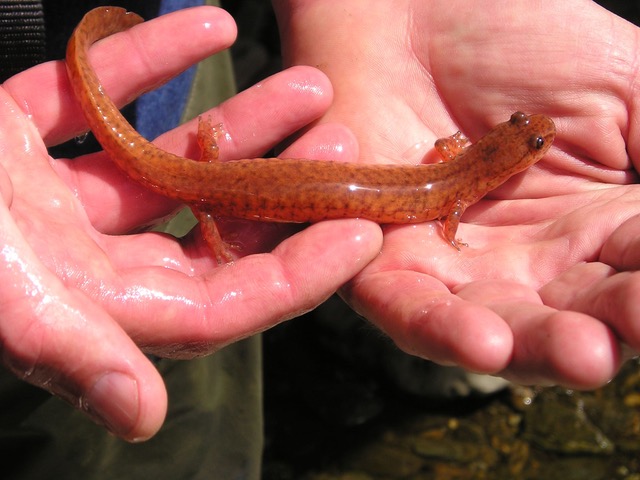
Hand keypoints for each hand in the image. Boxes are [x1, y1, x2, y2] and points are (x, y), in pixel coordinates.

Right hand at [0, 6, 380, 440]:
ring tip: (304, 84)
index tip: (366, 232)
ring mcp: (52, 199)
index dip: (300, 273)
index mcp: (95, 308)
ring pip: (167, 159)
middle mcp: (84, 260)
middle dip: (281, 188)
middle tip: (343, 144)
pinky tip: (207, 23)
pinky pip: (97, 99)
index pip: (226, 302)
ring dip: (237, 121)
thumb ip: (67, 356)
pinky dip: (145, 63)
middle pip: (210, 229)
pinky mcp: (16, 141)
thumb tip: (141, 418)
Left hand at [274, 0, 639, 387]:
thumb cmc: (517, 35)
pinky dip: (438, 325)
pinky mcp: (381, 258)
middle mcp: (526, 260)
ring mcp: (453, 265)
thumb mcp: (622, 87)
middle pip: (565, 320)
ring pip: (490, 328)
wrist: (409, 9)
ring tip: (578, 356)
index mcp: (592, 224)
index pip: (634, 275)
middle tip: (613, 345)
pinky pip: (405, 305)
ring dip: (531, 348)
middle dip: (595, 337)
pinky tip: (482, 339)